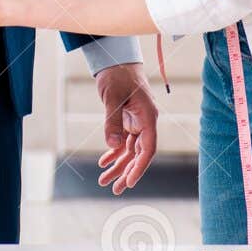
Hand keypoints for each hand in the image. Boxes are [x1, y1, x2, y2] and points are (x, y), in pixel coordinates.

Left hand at [96, 64, 157, 193]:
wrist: (116, 61)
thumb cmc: (118, 76)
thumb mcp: (113, 98)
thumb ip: (112, 122)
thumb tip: (113, 145)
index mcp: (148, 117)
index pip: (148, 148)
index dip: (140, 167)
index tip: (129, 182)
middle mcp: (145, 122)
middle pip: (139, 154)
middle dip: (127, 172)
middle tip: (115, 189)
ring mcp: (136, 122)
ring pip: (129, 151)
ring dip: (118, 166)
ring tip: (104, 180)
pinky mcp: (127, 121)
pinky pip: (122, 142)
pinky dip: (113, 152)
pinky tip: (103, 163)